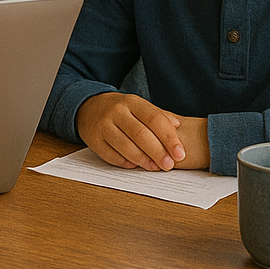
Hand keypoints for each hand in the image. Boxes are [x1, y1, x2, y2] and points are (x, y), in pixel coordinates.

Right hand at [76, 92, 205, 170]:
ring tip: (155, 168)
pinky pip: (111, 156)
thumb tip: (178, 126)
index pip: (154, 119)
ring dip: (143, 160)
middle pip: (140, 134)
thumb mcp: (139, 106)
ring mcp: (103, 125)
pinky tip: (136, 166)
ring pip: (126, 146)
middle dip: (158, 152)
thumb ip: (158, 116)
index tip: (180, 153)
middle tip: (169, 165)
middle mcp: (116, 111)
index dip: (169, 137)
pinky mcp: (93, 139)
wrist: (89, 107)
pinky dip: (126, 163)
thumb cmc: (121, 111)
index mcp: (132, 101)